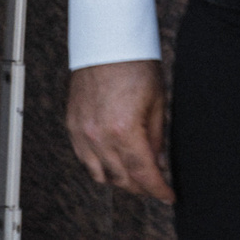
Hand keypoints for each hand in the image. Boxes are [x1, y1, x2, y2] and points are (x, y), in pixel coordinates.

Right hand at [68, 60, 171, 201]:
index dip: (157, 188)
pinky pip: (84, 159)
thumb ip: (158, 135)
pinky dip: (100, 166)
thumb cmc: (135, 65)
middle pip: (120, 178)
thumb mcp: (159, 101)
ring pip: (100, 174)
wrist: (106, 45)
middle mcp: (98, 136)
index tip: (167, 194)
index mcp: (124, 129)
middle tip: (156, 185)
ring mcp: (82, 133)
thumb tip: (159, 161)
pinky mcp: (72, 127)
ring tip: (137, 176)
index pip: (143, 172)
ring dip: (120, 179)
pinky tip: (114, 162)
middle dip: (141, 186)